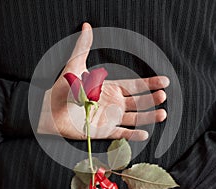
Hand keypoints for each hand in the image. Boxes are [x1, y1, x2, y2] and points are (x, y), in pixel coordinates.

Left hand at [37, 23, 168, 140]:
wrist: (50, 109)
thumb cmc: (63, 87)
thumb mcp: (75, 65)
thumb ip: (83, 47)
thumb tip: (86, 26)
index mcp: (111, 88)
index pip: (135, 85)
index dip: (150, 83)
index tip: (165, 81)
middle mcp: (114, 103)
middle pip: (139, 101)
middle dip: (152, 99)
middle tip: (163, 96)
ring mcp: (111, 117)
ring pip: (134, 118)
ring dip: (149, 117)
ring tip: (162, 114)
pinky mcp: (104, 130)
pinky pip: (121, 134)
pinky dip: (132, 135)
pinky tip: (144, 134)